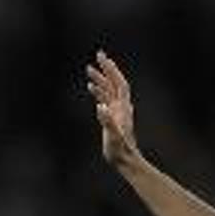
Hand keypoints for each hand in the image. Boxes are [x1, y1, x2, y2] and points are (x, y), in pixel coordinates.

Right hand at [85, 50, 139, 165]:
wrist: (125, 160)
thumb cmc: (119, 150)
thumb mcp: (113, 136)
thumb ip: (107, 121)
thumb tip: (100, 106)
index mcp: (122, 108)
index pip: (118, 83)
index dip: (112, 70)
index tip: (103, 58)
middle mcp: (121, 107)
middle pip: (114, 82)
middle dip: (106, 68)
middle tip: (98, 55)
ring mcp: (117, 112)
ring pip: (108, 90)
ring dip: (100, 79)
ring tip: (88, 69)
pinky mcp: (112, 117)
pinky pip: (105, 99)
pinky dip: (99, 91)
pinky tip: (91, 87)